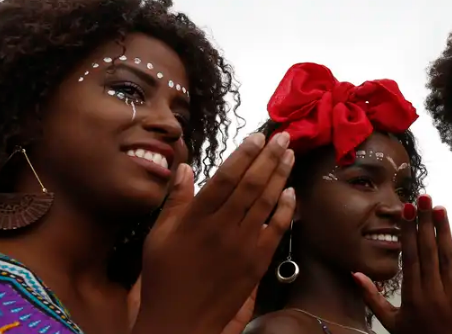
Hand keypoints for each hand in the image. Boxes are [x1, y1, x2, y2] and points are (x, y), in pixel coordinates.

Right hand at [133, 133, 296, 333]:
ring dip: (281, 175)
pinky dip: (286, 209)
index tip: (257, 136)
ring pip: (267, 202)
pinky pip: (276, 229)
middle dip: (269, 157)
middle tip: (283, 136)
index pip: (225, 177)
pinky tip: (292, 192)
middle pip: (251, 184)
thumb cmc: (165, 277)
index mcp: (196, 219)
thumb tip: (185, 167)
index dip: (244, 154)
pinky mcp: (257, 261)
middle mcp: (222, 228)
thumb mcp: (159, 236)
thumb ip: (175, 200)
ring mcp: (243, 245)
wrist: (182, 320)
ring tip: (290, 154)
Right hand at [354, 195, 451, 333]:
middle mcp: (431, 290)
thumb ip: (372, 298)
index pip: (410, 256)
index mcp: (411, 295)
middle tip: (424, 197)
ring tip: (440, 207)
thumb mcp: (390, 323)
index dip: (408, 231)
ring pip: (447, 256)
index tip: (407, 209)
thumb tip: (354, 273)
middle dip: (425, 222)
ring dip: (444, 230)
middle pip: (428, 250)